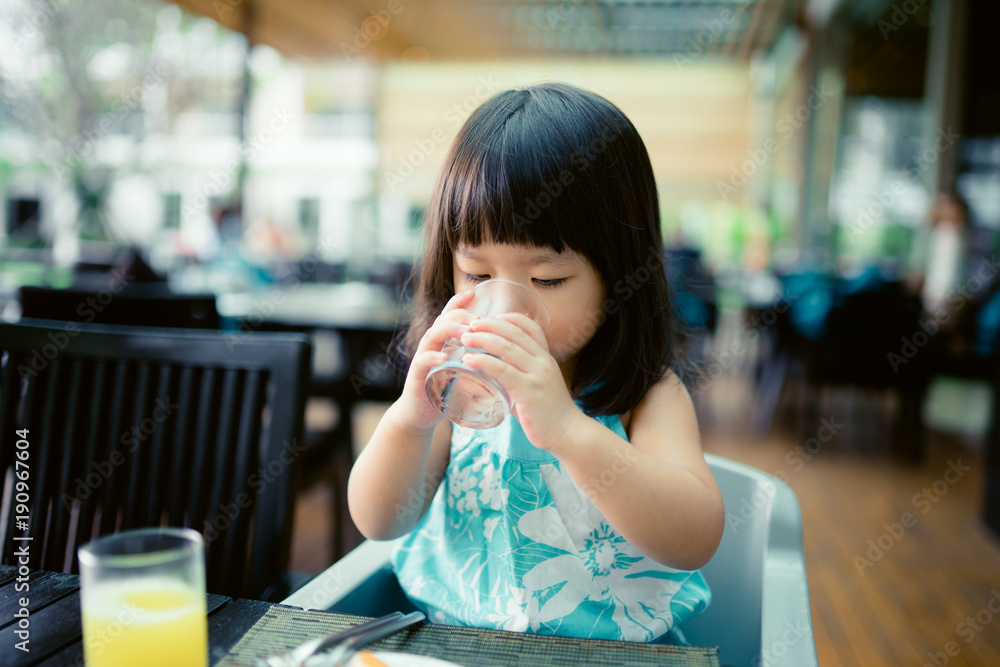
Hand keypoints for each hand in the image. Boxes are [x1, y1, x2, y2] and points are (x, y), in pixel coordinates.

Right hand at [395, 290, 476, 431]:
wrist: (419, 415)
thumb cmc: (445, 391)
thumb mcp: (462, 370)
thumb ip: (476, 359)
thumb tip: (504, 354)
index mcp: (443, 342)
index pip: (449, 314)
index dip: (459, 302)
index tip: (474, 293)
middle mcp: (431, 345)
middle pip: (443, 319)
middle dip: (460, 315)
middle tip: (478, 320)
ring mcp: (423, 359)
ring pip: (432, 334)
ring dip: (450, 331)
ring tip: (466, 333)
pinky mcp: (417, 376)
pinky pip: (421, 361)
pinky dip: (431, 357)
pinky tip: (443, 357)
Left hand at [459, 313, 583, 453]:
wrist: (567, 433)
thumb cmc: (547, 412)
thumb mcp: (535, 386)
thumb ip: (517, 377)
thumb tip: (491, 376)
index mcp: (546, 358)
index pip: (531, 328)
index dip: (511, 319)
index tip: (493, 316)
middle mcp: (543, 362)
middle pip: (514, 334)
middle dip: (490, 325)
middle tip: (470, 323)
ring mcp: (537, 375)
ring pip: (507, 348)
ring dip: (483, 339)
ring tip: (465, 337)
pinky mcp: (529, 391)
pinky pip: (503, 371)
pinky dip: (484, 362)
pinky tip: (469, 360)